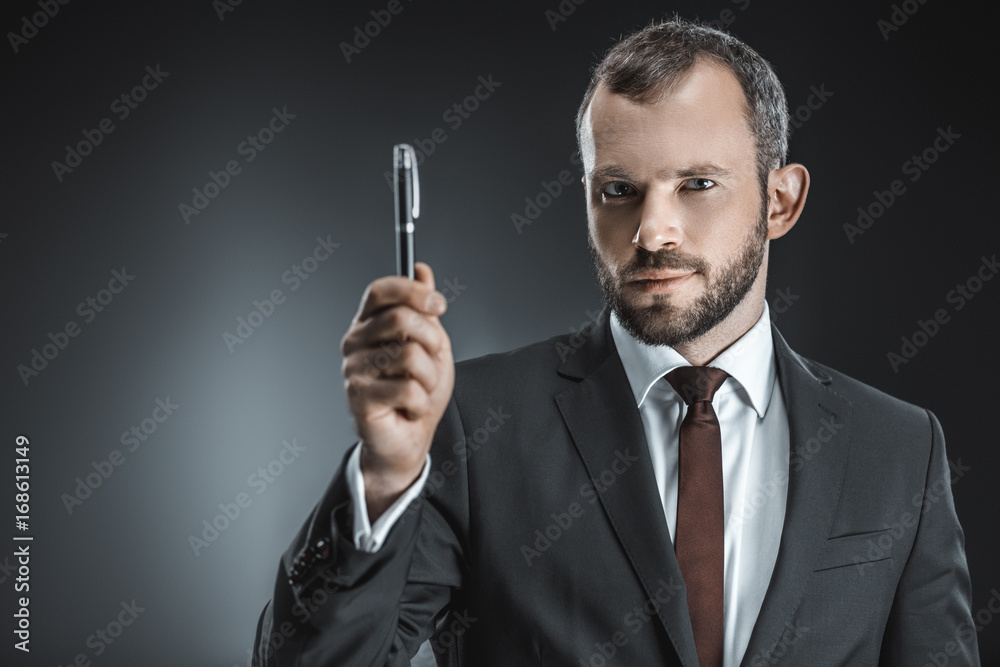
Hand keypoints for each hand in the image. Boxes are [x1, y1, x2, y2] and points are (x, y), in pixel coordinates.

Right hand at [340, 262, 453, 519]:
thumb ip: (425, 309)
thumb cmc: (417, 392)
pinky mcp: (359, 398)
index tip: (439, 304)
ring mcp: (353, 370)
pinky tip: (410, 408)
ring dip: (428, 377)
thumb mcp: (431, 345)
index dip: (412, 290)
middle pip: (400, 318)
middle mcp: (354, 343)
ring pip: (409, 356)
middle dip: (431, 340)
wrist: (409, 438)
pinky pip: (408, 389)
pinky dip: (421, 401)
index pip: (381, 290)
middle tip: (433, 360)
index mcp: (369, 324)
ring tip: (419, 389)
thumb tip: (422, 270)